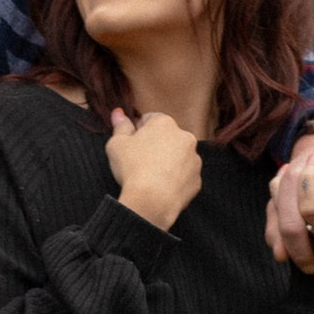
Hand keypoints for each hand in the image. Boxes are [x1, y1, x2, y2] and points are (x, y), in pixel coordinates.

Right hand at [107, 105, 202, 231]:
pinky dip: (176, 179)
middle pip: (167, 137)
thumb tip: (118, 113)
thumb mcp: (116, 144)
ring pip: (179, 156)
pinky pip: (185, 176)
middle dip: (156, 145)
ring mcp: (194, 159)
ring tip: (152, 176)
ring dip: (168, 162)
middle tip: (140, 161)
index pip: (150, 119)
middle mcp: (185, 137)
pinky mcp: (197, 180)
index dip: (139, 130)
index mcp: (165, 123)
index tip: (131, 144)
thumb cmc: (132, 168)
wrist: (152, 201)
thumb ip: (120, 126)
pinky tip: (162, 187)